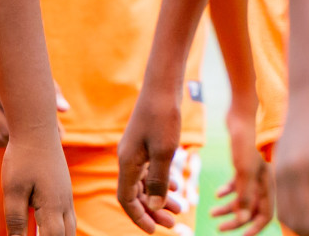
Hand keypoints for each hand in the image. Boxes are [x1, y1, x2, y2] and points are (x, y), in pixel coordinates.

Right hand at [0, 45, 69, 148]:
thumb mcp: (28, 73)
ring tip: (21, 142)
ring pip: (4, 132)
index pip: (42, 113)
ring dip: (14, 142)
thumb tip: (66, 110)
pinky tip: (3, 141)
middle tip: (40, 143)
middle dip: (35, 138)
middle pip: (23, 126)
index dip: (52, 129)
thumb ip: (51, 90)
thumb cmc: (7, 64)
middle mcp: (3, 91)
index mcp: (20, 82)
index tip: (57, 135)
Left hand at [3, 132, 76, 235]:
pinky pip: (66, 217)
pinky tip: (47, 228)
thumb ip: (16, 218)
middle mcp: (65, 205)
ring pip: (69, 229)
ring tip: (42, 234)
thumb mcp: (13, 189)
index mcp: (53, 208)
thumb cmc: (22, 157)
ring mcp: (66, 197)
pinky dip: (60, 229)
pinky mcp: (63, 190)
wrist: (36, 128)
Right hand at [117, 84, 184, 232]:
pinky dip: (161, 181)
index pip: (126, 199)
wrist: (162, 87)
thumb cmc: (163, 117)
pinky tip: (177, 184)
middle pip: (135, 194)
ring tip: (181, 207)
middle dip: (153, 211)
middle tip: (174, 225)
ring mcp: (134, 150)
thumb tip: (156, 208)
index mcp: (127, 162)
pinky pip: (148, 169)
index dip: (139, 217)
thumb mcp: (164, 152)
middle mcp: (127, 158)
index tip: (155, 231)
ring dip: (160, 197)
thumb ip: (159, 181)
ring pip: (144, 182)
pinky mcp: (143, 142)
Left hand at [211, 101, 272, 234]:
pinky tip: (216, 195)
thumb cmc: (244, 141)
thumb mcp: (243, 171)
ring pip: (243, 198)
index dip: (253, 229)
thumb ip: (245, 196)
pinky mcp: (242, 163)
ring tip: (211, 212)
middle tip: (219, 228)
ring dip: (229, 208)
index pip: (265, 216)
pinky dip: (228, 191)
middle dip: (237, 221)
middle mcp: (262, 181)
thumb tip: (243, 220)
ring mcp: (253, 172)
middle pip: (252, 209)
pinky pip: (237, 185)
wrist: (240, 115)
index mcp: (267, 185)